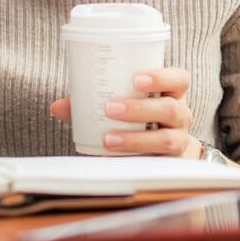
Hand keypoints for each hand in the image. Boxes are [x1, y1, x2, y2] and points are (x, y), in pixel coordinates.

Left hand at [50, 67, 200, 158]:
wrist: (163, 149)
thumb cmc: (140, 117)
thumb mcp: (125, 101)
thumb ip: (93, 101)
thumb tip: (58, 106)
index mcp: (172, 93)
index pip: (179, 79)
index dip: (162, 77)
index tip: (136, 79)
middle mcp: (180, 115)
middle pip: (171, 109)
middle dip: (140, 109)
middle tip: (111, 108)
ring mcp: (178, 140)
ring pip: (166, 139)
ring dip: (135, 139)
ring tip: (108, 139)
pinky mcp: (168, 164)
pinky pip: (155, 163)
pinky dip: (132, 160)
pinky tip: (111, 159)